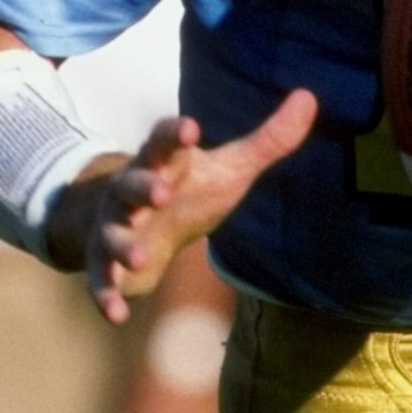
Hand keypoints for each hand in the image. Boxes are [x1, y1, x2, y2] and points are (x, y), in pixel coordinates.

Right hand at [53, 90, 317, 324]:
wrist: (138, 227)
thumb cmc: (190, 192)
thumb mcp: (230, 168)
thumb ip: (269, 139)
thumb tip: (309, 96)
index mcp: (163, 163)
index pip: (164, 140)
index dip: (174, 133)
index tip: (191, 129)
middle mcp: (132, 192)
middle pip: (131, 183)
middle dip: (143, 187)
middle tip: (162, 194)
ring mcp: (116, 227)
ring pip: (113, 232)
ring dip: (122, 245)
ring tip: (137, 259)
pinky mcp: (108, 264)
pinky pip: (102, 280)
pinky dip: (106, 296)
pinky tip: (116, 316)